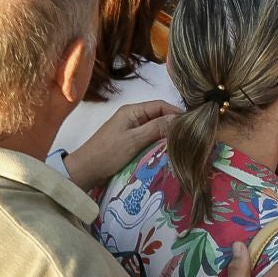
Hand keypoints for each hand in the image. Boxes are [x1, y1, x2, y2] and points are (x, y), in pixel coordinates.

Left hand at [63, 99, 179, 189]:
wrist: (85, 171)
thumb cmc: (108, 153)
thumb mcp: (134, 140)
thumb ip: (156, 128)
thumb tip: (178, 119)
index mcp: (132, 110)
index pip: (160, 105)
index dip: (176, 113)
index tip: (191, 124)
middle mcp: (132, 117)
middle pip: (158, 116)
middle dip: (173, 124)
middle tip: (189, 136)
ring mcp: (130, 129)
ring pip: (154, 128)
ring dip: (166, 135)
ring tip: (181, 144)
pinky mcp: (129, 142)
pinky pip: (148, 138)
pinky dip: (157, 143)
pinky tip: (167, 151)